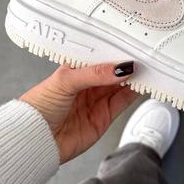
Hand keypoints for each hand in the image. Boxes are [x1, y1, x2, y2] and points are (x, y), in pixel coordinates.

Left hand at [20, 61, 137, 162]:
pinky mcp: (104, 117)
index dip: (114, 50)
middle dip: (128, 63)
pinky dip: (135, 93)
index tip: (130, 43)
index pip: (99, 56)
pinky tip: (142, 84)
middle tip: (145, 54)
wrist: (35, 140)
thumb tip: (120, 68)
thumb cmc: (39, 106)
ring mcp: (97, 100)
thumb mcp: (65, 81)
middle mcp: (88, 84)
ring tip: (148, 67)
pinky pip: (123, 102)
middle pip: (114, 71)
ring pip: (122, 85)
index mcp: (75, 69)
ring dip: (134, 77)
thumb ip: (94, 74)